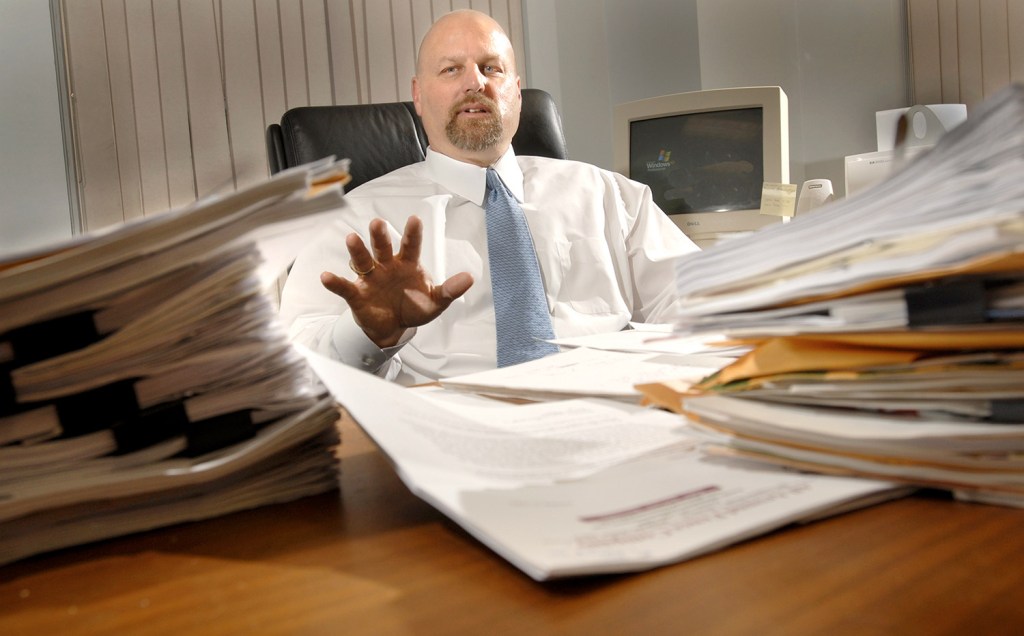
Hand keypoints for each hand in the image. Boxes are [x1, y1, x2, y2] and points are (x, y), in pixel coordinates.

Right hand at [320, 216, 473, 347]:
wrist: (394, 328)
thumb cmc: (413, 308)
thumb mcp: (435, 302)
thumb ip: (450, 290)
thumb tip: (470, 278)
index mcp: (408, 264)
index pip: (411, 246)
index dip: (412, 234)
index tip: (414, 219)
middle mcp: (387, 266)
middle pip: (383, 247)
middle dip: (380, 236)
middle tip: (378, 223)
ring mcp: (371, 279)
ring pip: (362, 261)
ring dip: (357, 250)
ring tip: (351, 238)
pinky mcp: (357, 294)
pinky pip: (345, 287)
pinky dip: (334, 282)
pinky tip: (326, 276)